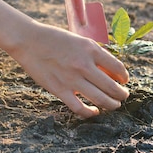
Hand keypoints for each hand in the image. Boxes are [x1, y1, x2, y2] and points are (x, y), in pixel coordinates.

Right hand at [12, 23, 129, 117]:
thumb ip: (92, 54)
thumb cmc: (53, 38)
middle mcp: (84, 65)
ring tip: (114, 105)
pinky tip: (94, 112)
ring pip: (100, 99)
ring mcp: (72, 79)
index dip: (124, 76)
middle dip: (121, 94)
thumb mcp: (78, 40)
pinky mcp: (60, 90)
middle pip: (112, 87)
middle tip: (123, 96)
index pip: (117, 67)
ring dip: (112, 104)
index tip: (124, 80)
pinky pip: (80, 107)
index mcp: (91, 49)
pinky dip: (90, 113)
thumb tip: (109, 70)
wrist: (29, 41)